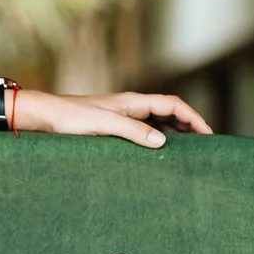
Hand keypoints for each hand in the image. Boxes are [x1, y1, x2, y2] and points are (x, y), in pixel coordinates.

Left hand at [18, 90, 211, 148]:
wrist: (45, 116)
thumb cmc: (70, 118)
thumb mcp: (103, 126)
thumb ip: (133, 132)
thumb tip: (162, 141)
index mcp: (133, 102)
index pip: (174, 104)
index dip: (194, 118)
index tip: (209, 134)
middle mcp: (130, 106)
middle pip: (169, 111)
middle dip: (188, 124)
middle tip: (204, 144)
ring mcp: (121, 115)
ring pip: (156, 121)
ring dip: (172, 132)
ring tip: (186, 149)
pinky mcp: (110, 126)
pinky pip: (141, 130)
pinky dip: (154, 138)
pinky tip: (154, 151)